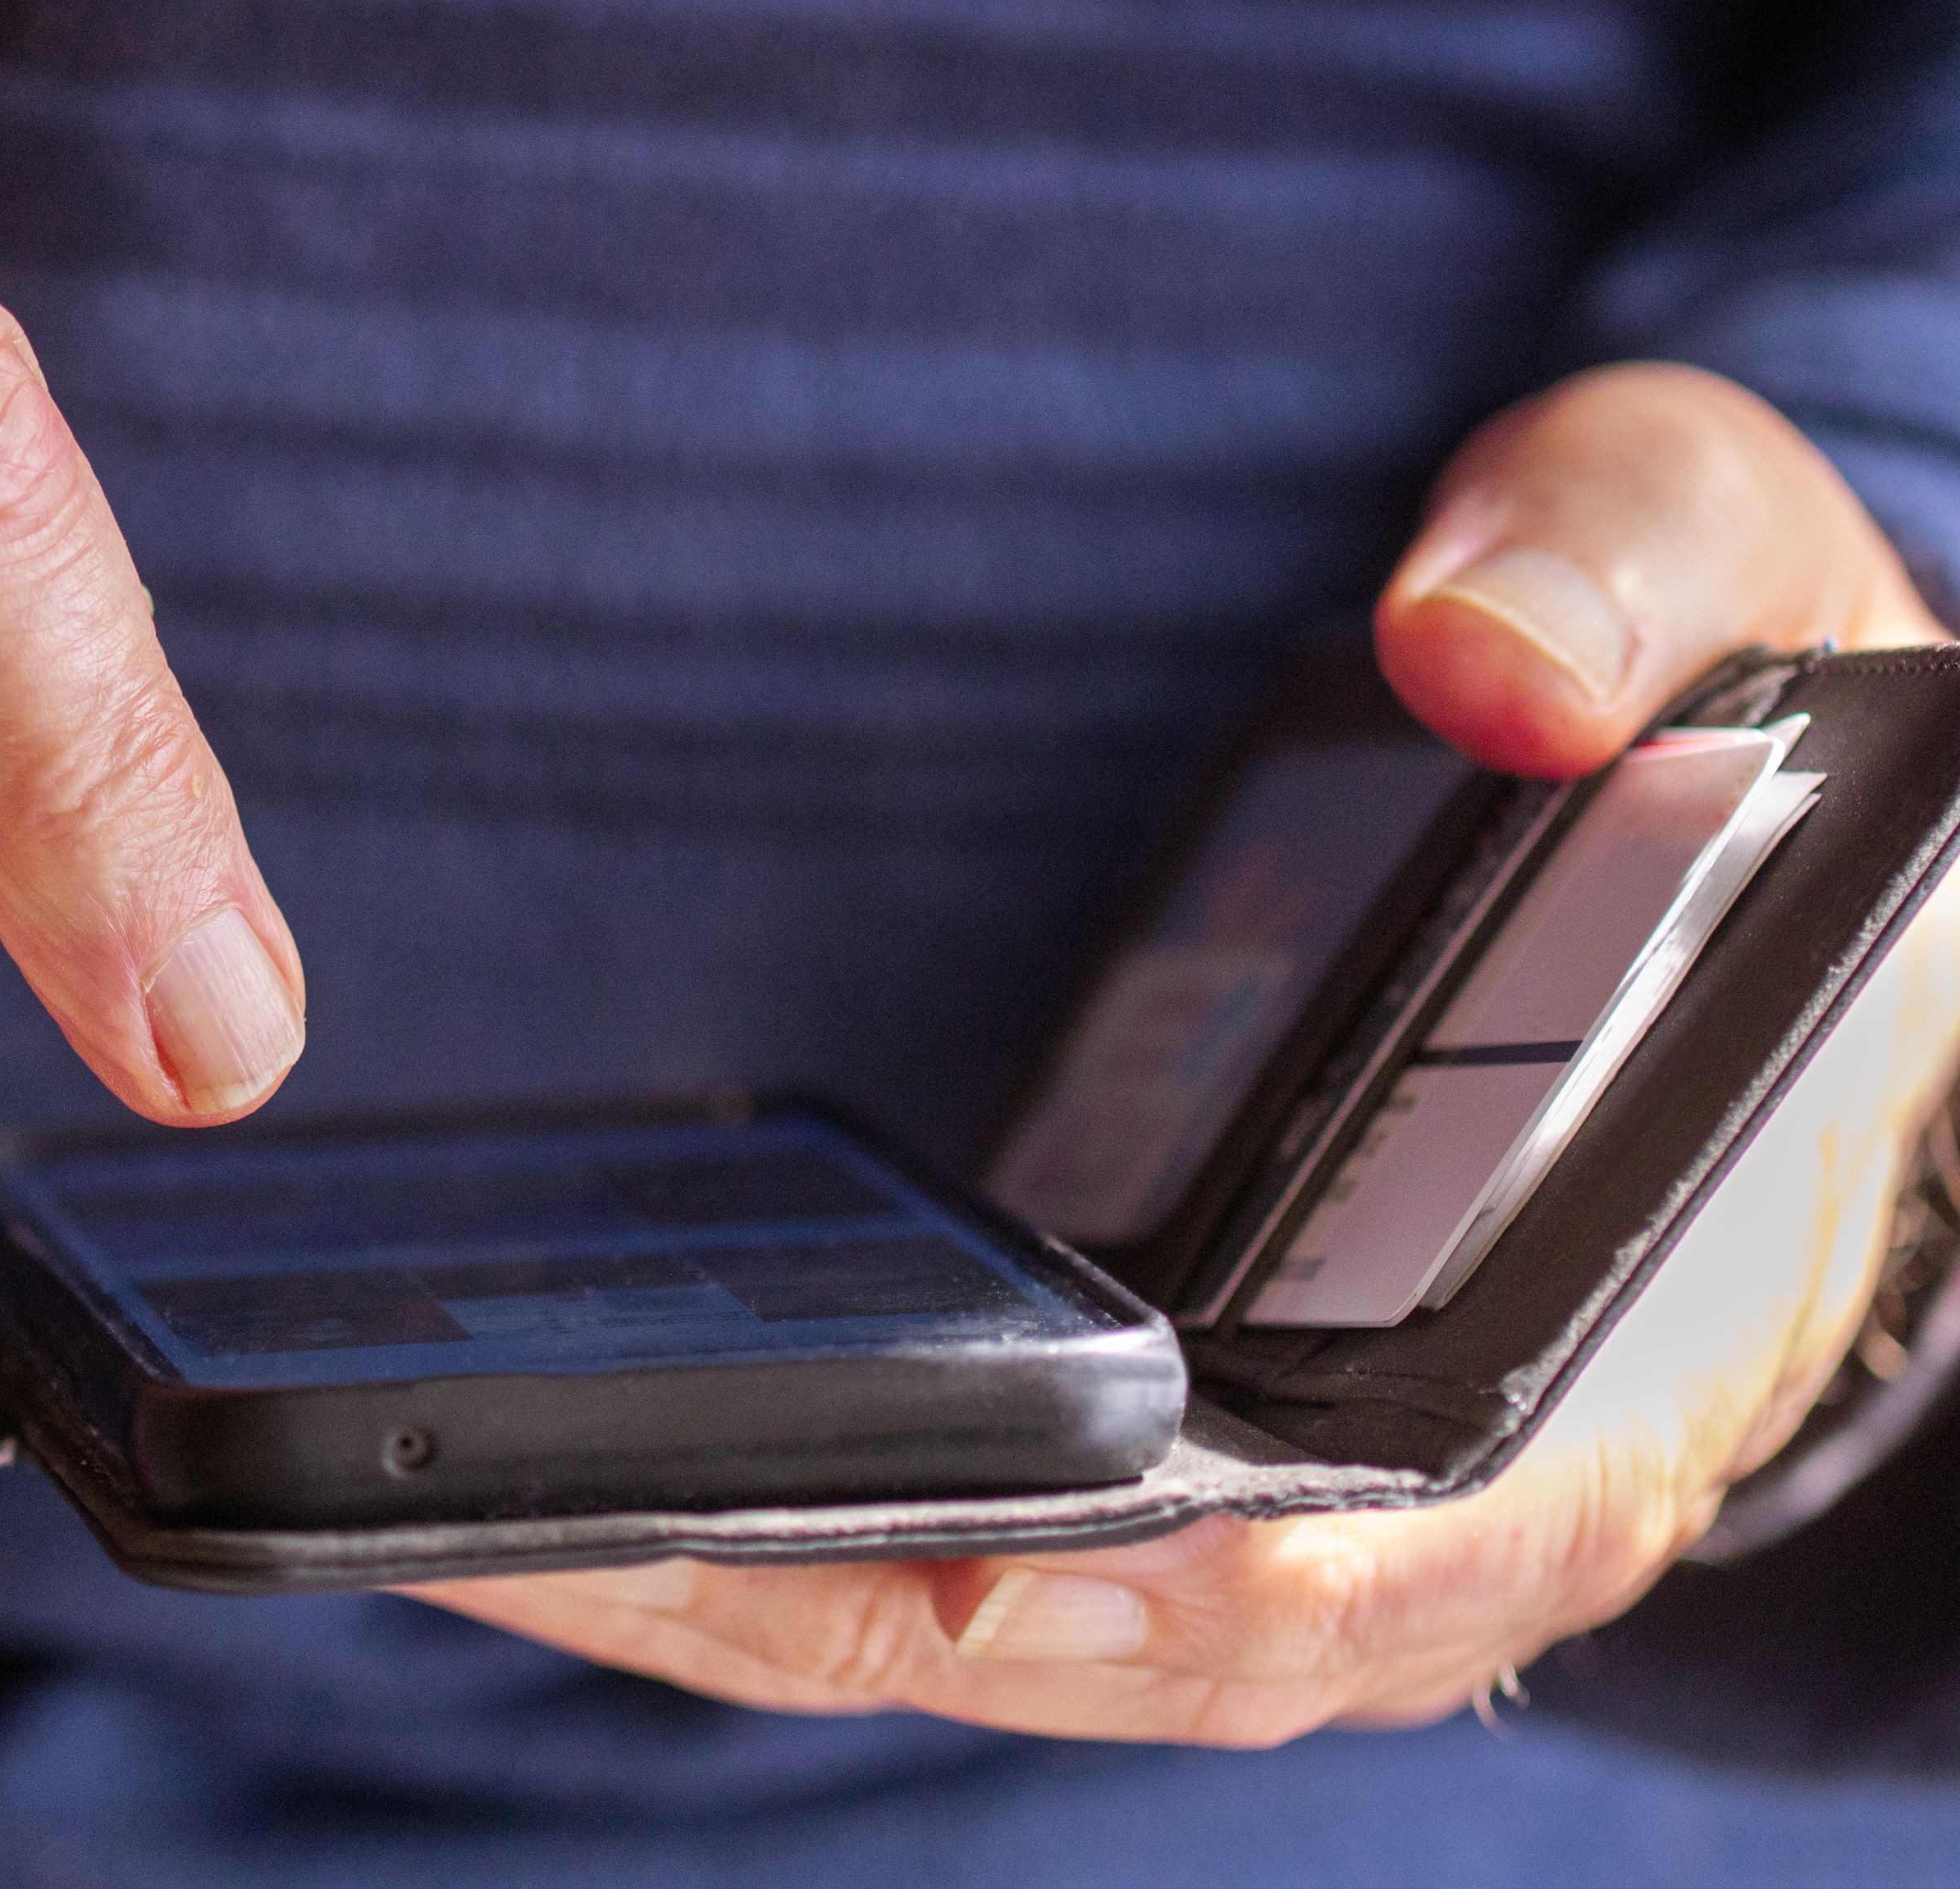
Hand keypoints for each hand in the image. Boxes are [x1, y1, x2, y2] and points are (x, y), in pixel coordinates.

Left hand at [415, 363, 1959, 1741]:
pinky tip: (531, 1447)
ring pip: (987, 1602)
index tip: (1001, 1575)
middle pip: (1121, 1622)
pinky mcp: (1140, 1407)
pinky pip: (941, 1508)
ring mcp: (1263, 1461)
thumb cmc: (1755, 758)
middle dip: (829, 1593)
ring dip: (728, 1585)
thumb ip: (1636, 574)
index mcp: (1612, 1322)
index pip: (1432, 1535)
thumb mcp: (1749, 592)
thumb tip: (1477, 649)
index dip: (1232, 1584)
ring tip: (441, 1522)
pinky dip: (758, 1508)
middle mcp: (1424, 1460)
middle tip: (529, 1534)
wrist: (1728, 870)